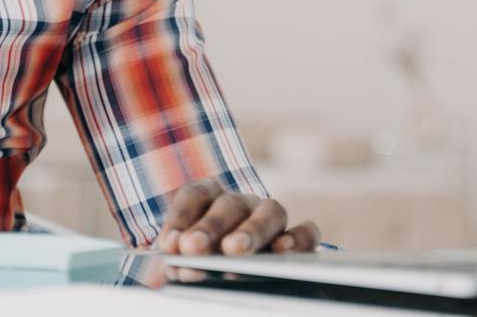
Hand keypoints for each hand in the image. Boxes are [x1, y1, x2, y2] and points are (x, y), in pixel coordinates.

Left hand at [152, 178, 320, 255]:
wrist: (223, 279)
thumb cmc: (198, 267)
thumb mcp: (182, 262)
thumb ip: (177, 258)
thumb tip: (173, 258)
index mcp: (209, 198)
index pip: (194, 196)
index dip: (180, 217)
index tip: (169, 245)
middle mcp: (242, 203)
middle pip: (228, 204)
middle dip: (210, 228)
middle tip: (193, 248)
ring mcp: (271, 218)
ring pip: (270, 212)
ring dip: (251, 230)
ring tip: (233, 251)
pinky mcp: (298, 241)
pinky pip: (307, 232)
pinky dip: (298, 238)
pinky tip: (281, 251)